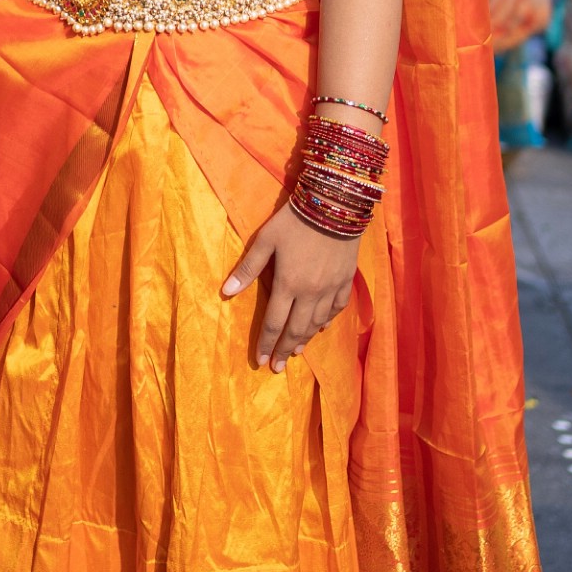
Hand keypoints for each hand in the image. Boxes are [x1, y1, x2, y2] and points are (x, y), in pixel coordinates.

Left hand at [221, 202, 361, 369]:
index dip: (265, 343)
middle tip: (276, 368)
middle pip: (296, 329)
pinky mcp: (347, 280)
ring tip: (294, 353)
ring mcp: (331, 288)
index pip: (274, 322)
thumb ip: (247, 269)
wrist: (335, 204)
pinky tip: (321, 328)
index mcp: (288, 284)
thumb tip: (225, 293)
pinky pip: (337, 308)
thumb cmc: (294, 220)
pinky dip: (328, 321)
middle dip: (284, 350)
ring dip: (304, 340)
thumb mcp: (265, 240)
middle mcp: (310, 293)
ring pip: (317, 323)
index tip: (259, 361)